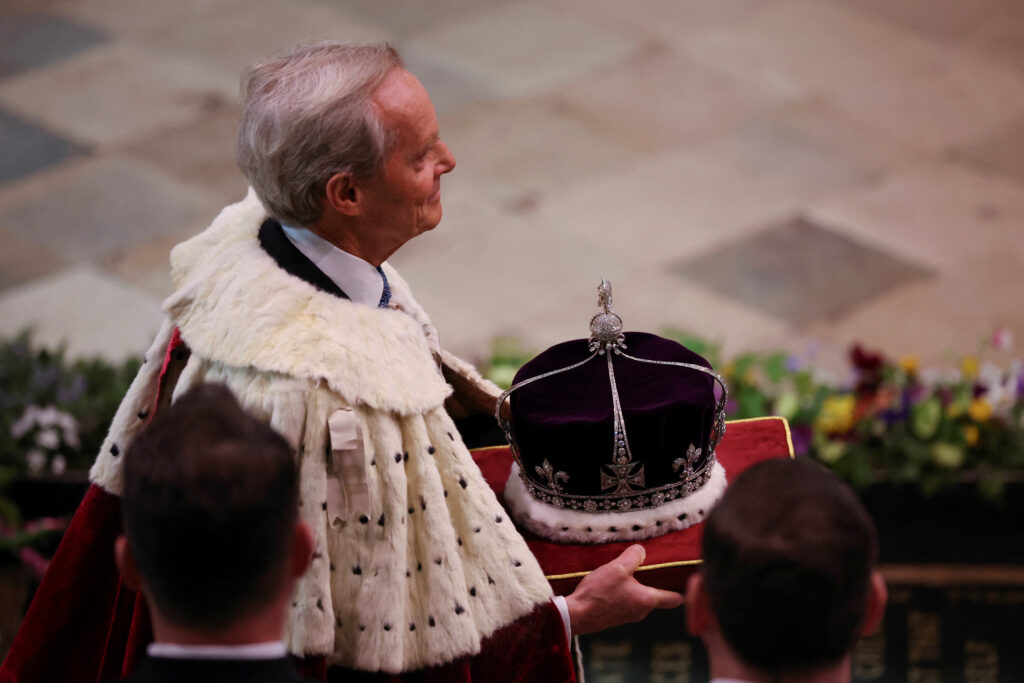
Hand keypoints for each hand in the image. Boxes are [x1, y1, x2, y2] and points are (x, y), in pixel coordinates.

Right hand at [564, 545, 683, 634]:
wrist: (576, 615)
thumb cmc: (599, 593)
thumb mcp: (617, 568)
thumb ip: (633, 557)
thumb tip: (641, 551)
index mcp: (647, 600)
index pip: (674, 598)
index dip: (683, 590)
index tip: (688, 582)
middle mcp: (641, 611)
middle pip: (656, 596)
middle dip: (655, 583)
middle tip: (654, 567)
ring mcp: (628, 616)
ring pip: (640, 599)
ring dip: (637, 587)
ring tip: (629, 571)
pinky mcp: (615, 617)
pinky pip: (627, 602)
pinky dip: (625, 593)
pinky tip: (614, 583)